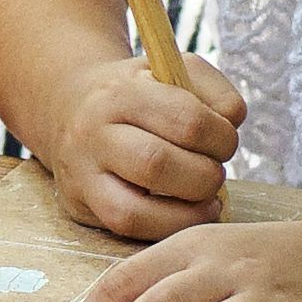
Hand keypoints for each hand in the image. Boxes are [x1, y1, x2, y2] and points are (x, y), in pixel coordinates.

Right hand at [57, 52, 243, 240]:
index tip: (225, 141)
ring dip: (187, 213)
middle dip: (204, 176)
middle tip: (215, 172)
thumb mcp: (173, 71)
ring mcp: (81, 174)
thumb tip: (232, 123)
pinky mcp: (79, 204)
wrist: (69, 106)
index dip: (221, 137)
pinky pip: (126, 230)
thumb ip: (214, 92)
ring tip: (206, 199)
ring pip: (134, 210)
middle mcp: (93, 133)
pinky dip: (167, 227)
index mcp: (121, 93)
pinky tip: (185, 214)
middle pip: (157, 165)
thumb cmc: (136, 92)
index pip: (186, 120)